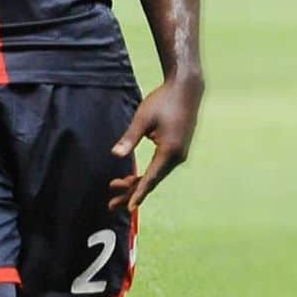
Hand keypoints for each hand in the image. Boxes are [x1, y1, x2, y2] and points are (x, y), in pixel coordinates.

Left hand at [109, 74, 203, 211]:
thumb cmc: (163, 101)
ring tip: (114, 188)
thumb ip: (130, 138)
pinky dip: (146, 174)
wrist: (186, 88)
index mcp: (170, 151)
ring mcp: (179, 154)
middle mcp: (177, 157)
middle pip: (152, 181)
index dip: (139, 194)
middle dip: (131, 192)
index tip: (129, 208)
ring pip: (155, 175)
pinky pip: (159, 167)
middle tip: (111, 204)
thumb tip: (116, 155)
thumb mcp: (143, 119)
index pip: (152, 178)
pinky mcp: (177, 149)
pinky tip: (130, 177)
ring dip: (136, 183)